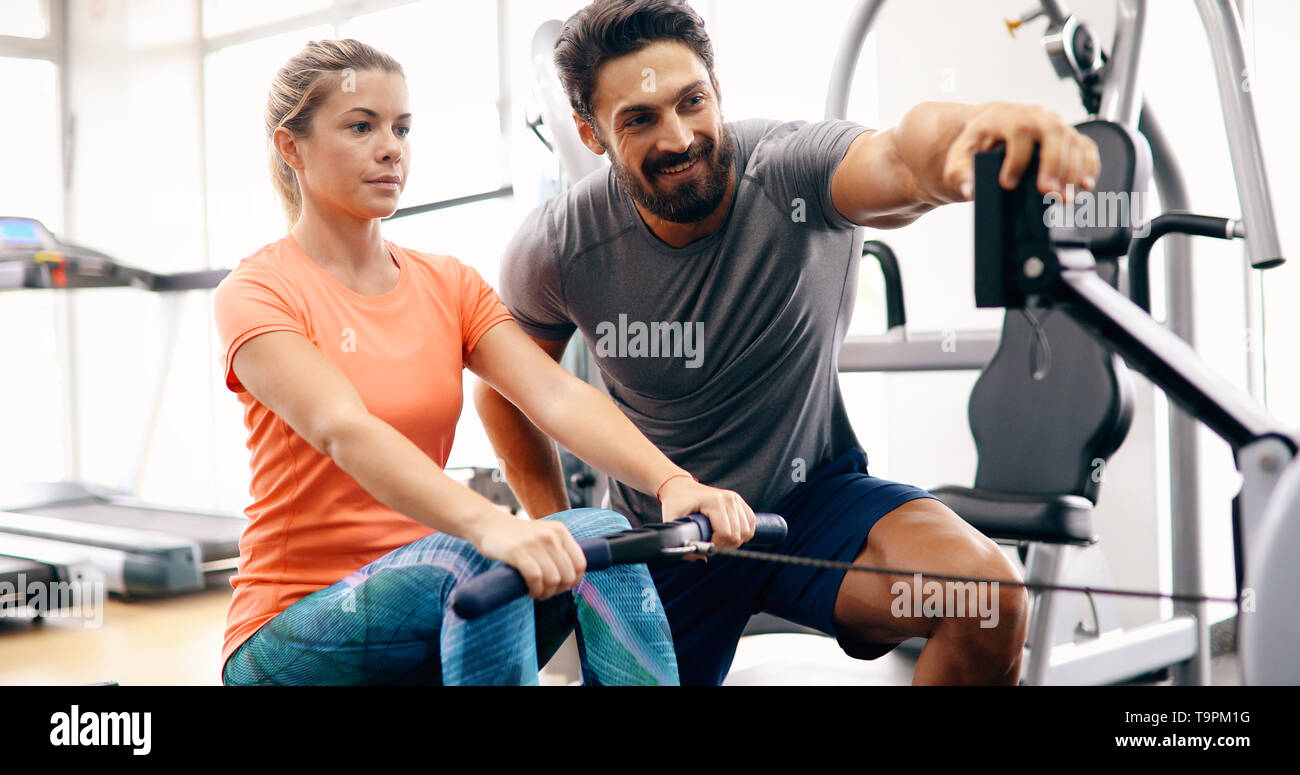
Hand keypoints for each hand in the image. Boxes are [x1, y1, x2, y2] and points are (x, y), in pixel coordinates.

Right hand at [471, 512, 585, 599]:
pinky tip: (530, 591)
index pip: (580, 564)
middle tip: (546, 592)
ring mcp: (535, 543)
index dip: (573, 581)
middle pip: (568, 575)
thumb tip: (572, 577)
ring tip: (537, 592)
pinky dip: (536, 590)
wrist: (488, 524)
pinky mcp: (518, 552)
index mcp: (560, 532)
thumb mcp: (543, 535)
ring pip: (553, 579)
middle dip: (559, 590)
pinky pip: (536, 579)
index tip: (560, 587)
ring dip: (546, 593)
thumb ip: (558, 550)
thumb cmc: (516, 537)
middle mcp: (551, 536)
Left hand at [658, 476, 755, 549]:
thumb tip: (702, 559)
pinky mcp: (738, 501)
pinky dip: (743, 533)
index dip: (717, 546)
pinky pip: (750, 523)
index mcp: (714, 501)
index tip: (705, 545)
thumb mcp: (672, 522)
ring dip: (734, 541)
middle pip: (738, 535)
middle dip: (725, 545)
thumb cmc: (675, 503)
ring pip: (746, 531)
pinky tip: (730, 535)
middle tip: (711, 544)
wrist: (680, 487)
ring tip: (719, 539)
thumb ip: (683, 543)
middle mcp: (728, 498)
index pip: (726, 534)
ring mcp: (735, 498)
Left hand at [944, 102, 1099, 202]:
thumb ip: (959, 173)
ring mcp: (1053, 124)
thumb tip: (970, 190)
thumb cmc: (976, 142)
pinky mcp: (1067, 136)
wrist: (989, 128)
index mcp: (1005, 117)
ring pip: (1072, 140)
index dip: (1016, 159)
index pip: (1018, 132)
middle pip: (1053, 132)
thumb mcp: (959, 156)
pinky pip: (1086, 145)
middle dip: (1054, 164)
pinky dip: (1090, 165)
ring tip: (1066, 197)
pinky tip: (1087, 185)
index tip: (1008, 183)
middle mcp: (1033, 116)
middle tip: (1050, 193)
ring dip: (1073, 170)